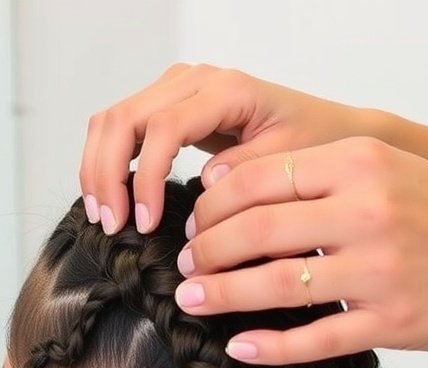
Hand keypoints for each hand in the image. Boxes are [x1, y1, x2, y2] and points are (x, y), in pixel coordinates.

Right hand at [79, 62, 368, 232]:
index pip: (164, 128)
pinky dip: (108, 164)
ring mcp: (177, 91)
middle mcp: (194, 81)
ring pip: (113, 120)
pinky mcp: (170, 107)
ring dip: (99, 170)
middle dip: (108, 175)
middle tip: (113, 226)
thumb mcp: (292, 164)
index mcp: (226, 91)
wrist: (329, 132)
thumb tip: (203, 183)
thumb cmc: (315, 146)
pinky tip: (111, 201)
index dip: (147, 179)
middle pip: (124, 118)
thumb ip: (249, 172)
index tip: (148, 226)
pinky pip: (122, 128)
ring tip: (105, 219)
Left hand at [173, 137, 427, 361]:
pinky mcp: (390, 321)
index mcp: (360, 163)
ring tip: (191, 301)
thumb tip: (237, 189)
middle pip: (257, 229)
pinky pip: (315, 338)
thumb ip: (322, 176)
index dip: (213, 204)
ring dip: (221, 295)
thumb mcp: (389, 171)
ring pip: (276, 283)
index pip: (261, 177)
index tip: (192, 223)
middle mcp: (367, 212)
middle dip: (204, 250)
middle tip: (182, 267)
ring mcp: (378, 271)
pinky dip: (269, 346)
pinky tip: (239, 346)